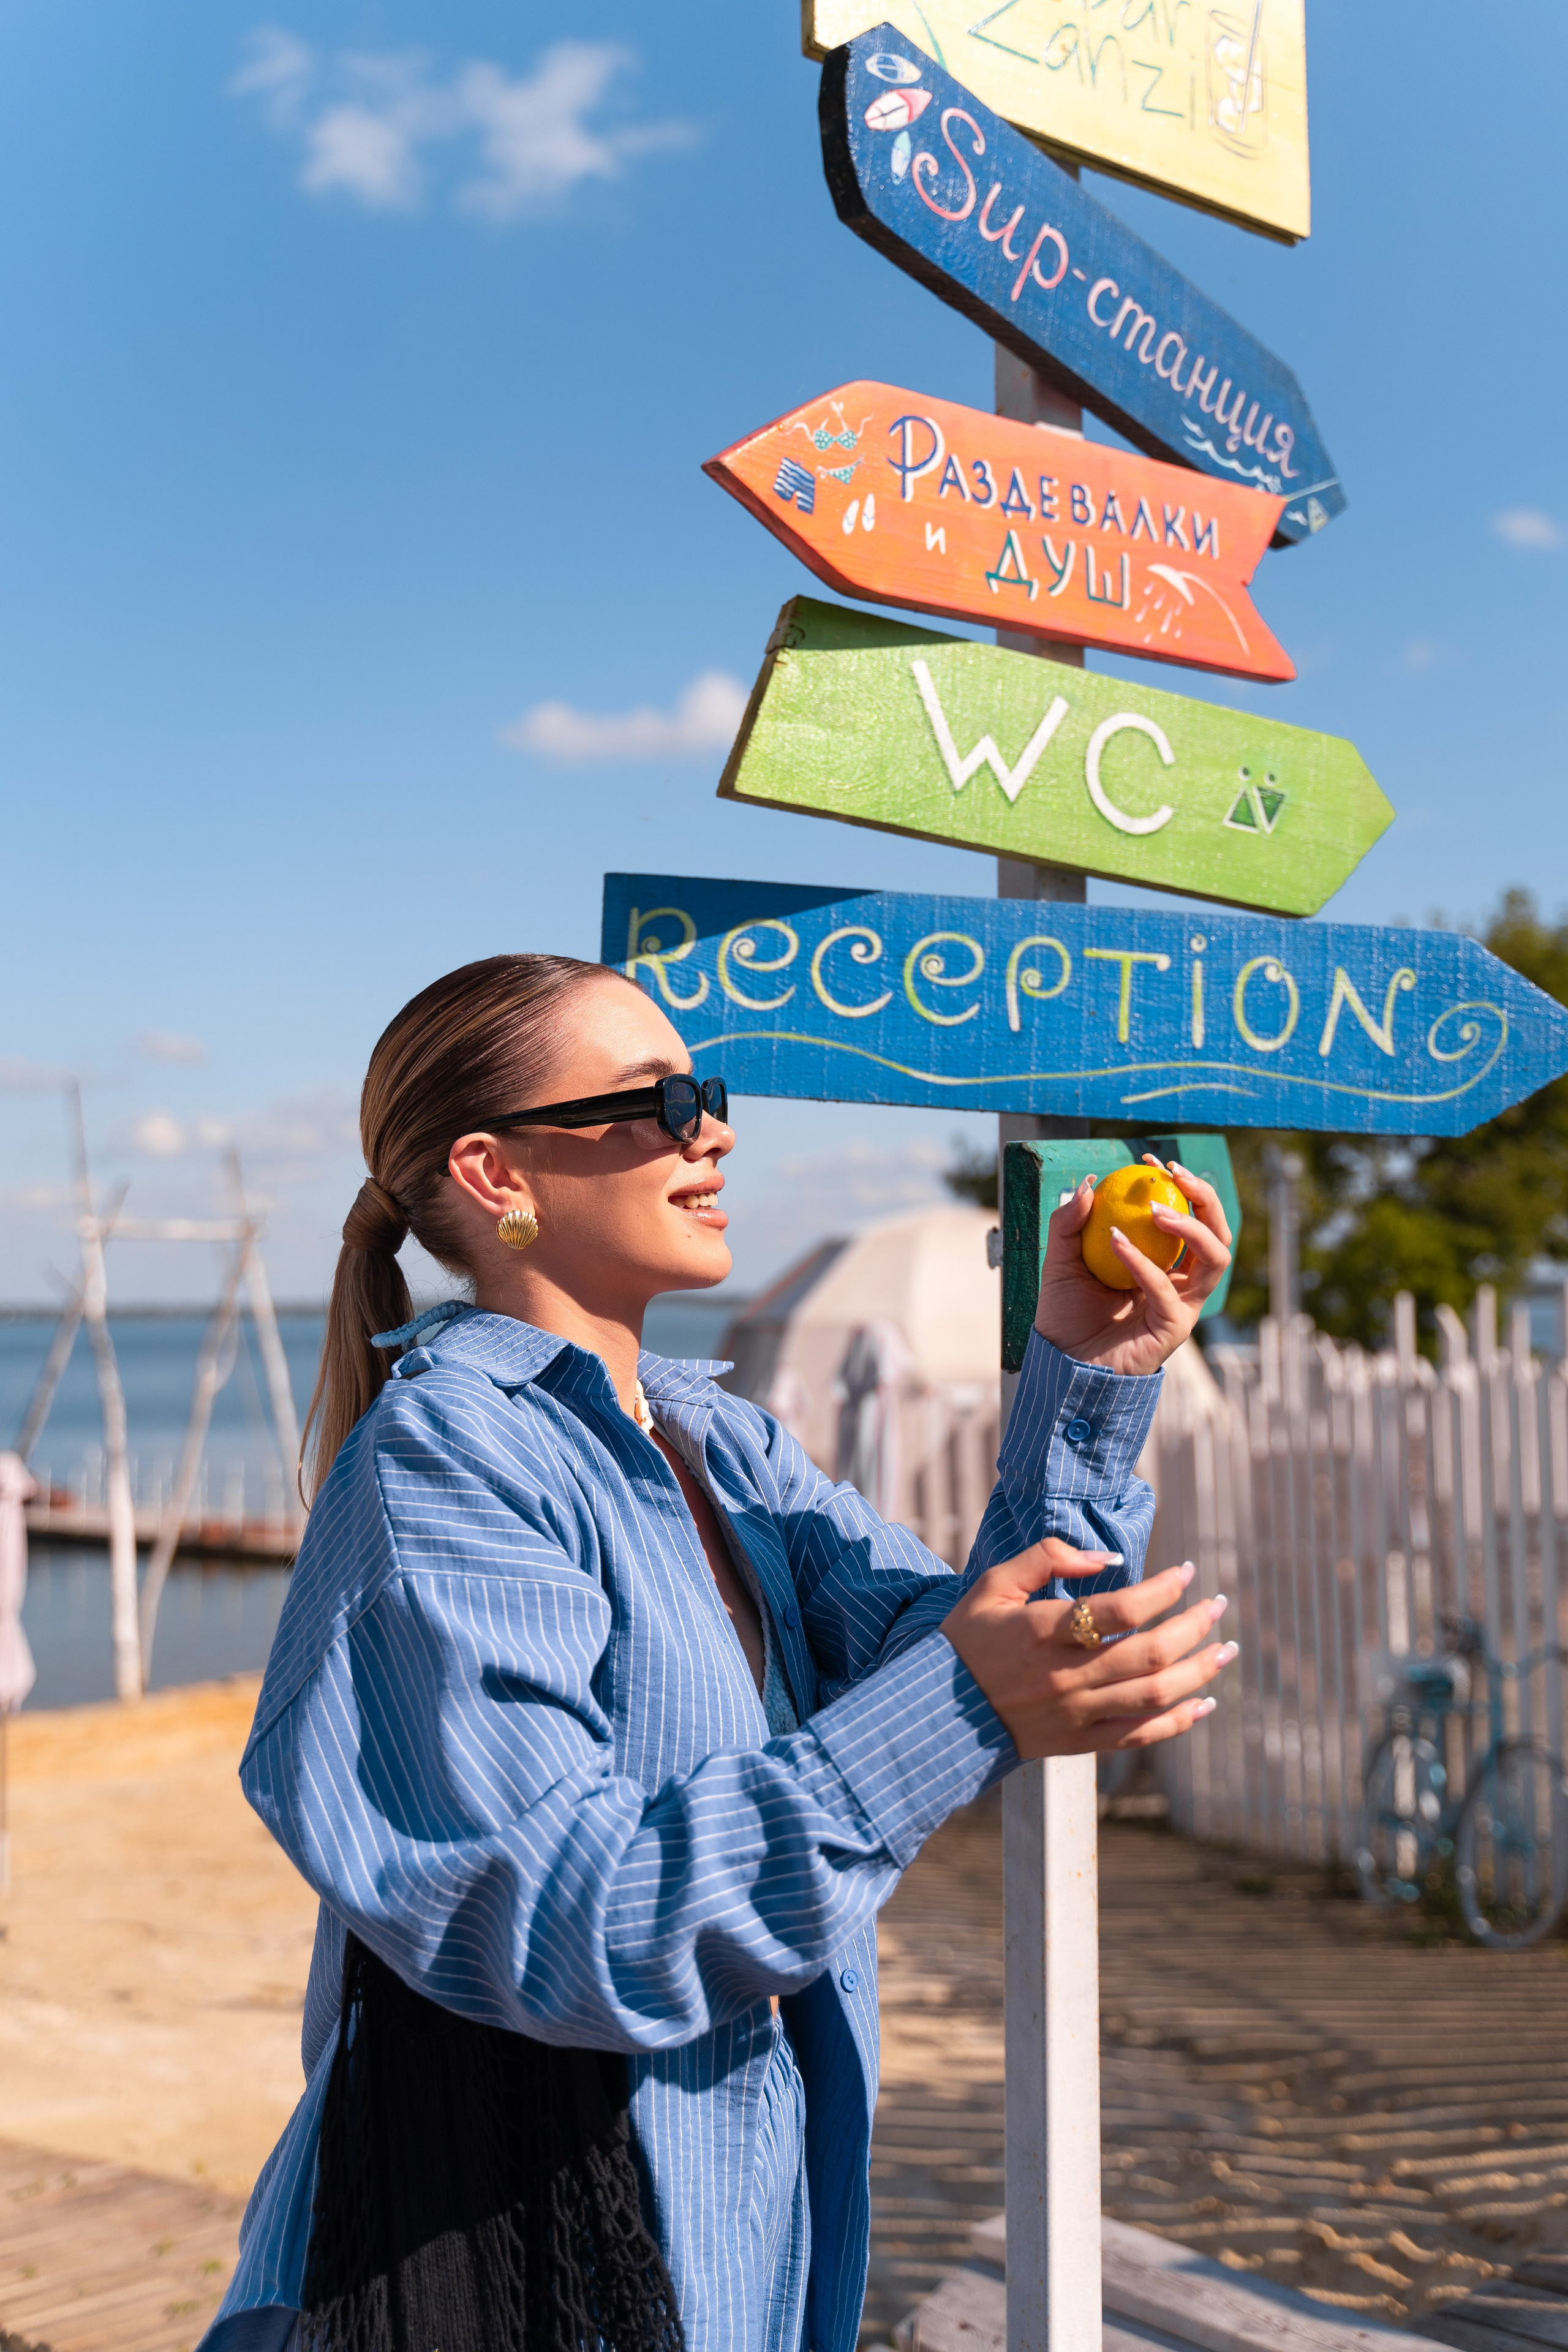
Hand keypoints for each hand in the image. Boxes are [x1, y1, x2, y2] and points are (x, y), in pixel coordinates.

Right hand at [941, 1539, 1234, 1759]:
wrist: (940, 1711)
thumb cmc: (969, 1638)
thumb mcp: (993, 1584)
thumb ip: (1046, 1558)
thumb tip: (1107, 1557)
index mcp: (1043, 1630)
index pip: (1121, 1609)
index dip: (1163, 1589)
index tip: (1187, 1572)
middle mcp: (1064, 1675)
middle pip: (1149, 1653)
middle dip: (1195, 1626)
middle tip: (1219, 1605)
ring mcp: (1075, 1712)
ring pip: (1153, 1695)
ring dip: (1199, 1671)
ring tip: (1226, 1649)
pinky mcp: (1079, 1742)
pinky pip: (1139, 1735)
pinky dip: (1178, 1721)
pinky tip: (1204, 1702)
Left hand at [1034, 1156, 1231, 1375]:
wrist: (1061, 1364)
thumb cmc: (1065, 1314)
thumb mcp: (1061, 1259)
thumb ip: (1070, 1222)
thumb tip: (1089, 1183)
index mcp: (1164, 1264)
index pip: (1188, 1217)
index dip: (1179, 1185)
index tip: (1149, 1158)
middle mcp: (1181, 1282)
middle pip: (1217, 1233)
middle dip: (1204, 1198)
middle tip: (1173, 1173)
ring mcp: (1182, 1306)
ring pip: (1215, 1259)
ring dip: (1190, 1227)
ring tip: (1154, 1209)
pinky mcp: (1173, 1328)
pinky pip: (1167, 1290)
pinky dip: (1143, 1263)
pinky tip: (1116, 1243)